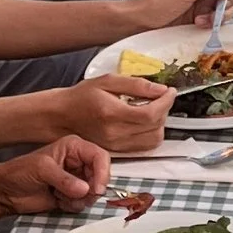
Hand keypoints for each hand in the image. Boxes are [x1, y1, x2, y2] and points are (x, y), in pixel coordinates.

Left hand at [0, 136, 112, 217]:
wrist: (6, 191)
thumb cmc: (20, 172)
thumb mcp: (42, 170)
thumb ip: (64, 179)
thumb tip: (86, 189)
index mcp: (74, 147)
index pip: (100, 157)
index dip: (103, 173)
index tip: (96, 190)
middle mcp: (79, 162)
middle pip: (101, 177)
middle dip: (90, 190)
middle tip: (75, 196)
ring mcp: (77, 179)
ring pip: (94, 193)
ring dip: (79, 199)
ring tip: (59, 195)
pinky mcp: (73, 195)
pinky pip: (84, 203)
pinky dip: (73, 205)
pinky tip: (57, 200)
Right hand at [50, 73, 171, 154]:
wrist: (62, 116)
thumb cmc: (81, 97)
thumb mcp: (108, 81)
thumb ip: (136, 85)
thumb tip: (160, 90)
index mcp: (113, 113)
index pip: (151, 113)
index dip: (166, 102)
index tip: (170, 91)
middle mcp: (116, 133)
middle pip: (156, 127)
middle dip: (164, 110)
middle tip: (160, 97)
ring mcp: (117, 145)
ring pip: (154, 140)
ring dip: (160, 124)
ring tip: (152, 109)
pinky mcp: (118, 151)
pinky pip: (145, 147)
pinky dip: (151, 134)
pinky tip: (144, 122)